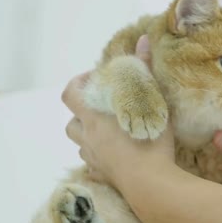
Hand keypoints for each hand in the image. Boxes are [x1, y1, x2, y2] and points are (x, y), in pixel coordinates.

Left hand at [62, 72, 174, 186]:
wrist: (151, 184)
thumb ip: (145, 70)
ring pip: (79, 144)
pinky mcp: (102, 175)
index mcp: (94, 118)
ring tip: (108, 131)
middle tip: (103, 109)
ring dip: (88, 135)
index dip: (76, 83)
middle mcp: (88, 138)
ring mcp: (93, 159)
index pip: (70, 94)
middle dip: (82, 113)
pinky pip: (92, 164)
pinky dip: (97, 156)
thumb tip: (144, 39)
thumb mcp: (151, 102)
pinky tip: (114, 154)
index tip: (95, 81)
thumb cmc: (150, 142)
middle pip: (71, 122)